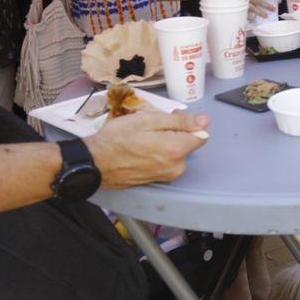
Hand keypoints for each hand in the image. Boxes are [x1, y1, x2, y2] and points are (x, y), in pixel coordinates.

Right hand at [88, 108, 210, 186]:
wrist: (94, 163)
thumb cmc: (117, 138)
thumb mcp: (148, 120)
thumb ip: (179, 121)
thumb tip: (205, 120)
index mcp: (176, 150)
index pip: (201, 135)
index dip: (188, 124)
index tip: (170, 119)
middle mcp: (176, 167)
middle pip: (187, 143)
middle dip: (174, 132)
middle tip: (150, 127)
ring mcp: (166, 176)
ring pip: (175, 152)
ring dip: (165, 142)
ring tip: (142, 138)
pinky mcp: (157, 180)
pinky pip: (165, 162)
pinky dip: (158, 153)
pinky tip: (140, 149)